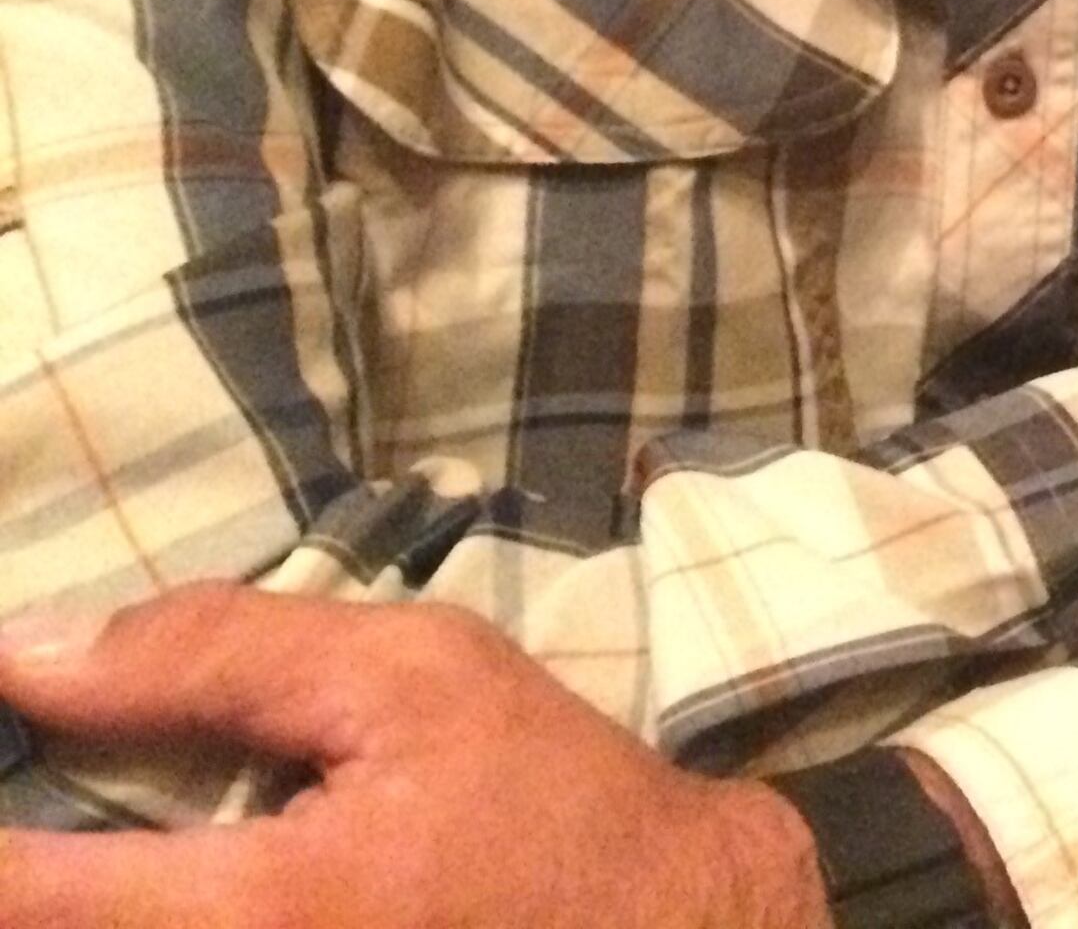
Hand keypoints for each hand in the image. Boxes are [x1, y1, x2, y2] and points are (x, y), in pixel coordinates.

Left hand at [0, 588, 824, 928]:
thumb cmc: (546, 801)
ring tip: (113, 839)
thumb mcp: (414, 677)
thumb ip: (214, 655)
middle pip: (49, 921)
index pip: (21, 892)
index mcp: (251, 917)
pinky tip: (173, 870)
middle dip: (37, 858)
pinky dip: (139, 905)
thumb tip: (25, 653)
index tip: (1, 738)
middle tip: (55, 776)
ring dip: (88, 885)